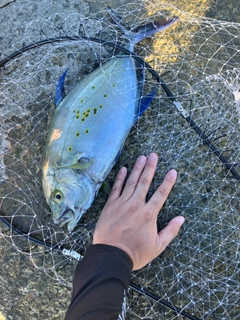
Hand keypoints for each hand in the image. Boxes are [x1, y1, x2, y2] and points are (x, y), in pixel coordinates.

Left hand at [93, 153, 183, 269]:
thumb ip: (170, 231)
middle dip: (150, 167)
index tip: (172, 171)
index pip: (161, 194)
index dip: (168, 182)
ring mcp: (122, 203)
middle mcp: (136, 205)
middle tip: (154, 155)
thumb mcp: (158, 246)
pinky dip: (120, 178)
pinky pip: (116, 188)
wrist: (111, 256)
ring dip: (137, 169)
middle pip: (145, 182)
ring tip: (142, 157)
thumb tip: (182, 219)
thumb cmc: (136, 252)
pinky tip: (123, 169)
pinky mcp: (110, 205)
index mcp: (149, 214)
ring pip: (131, 182)